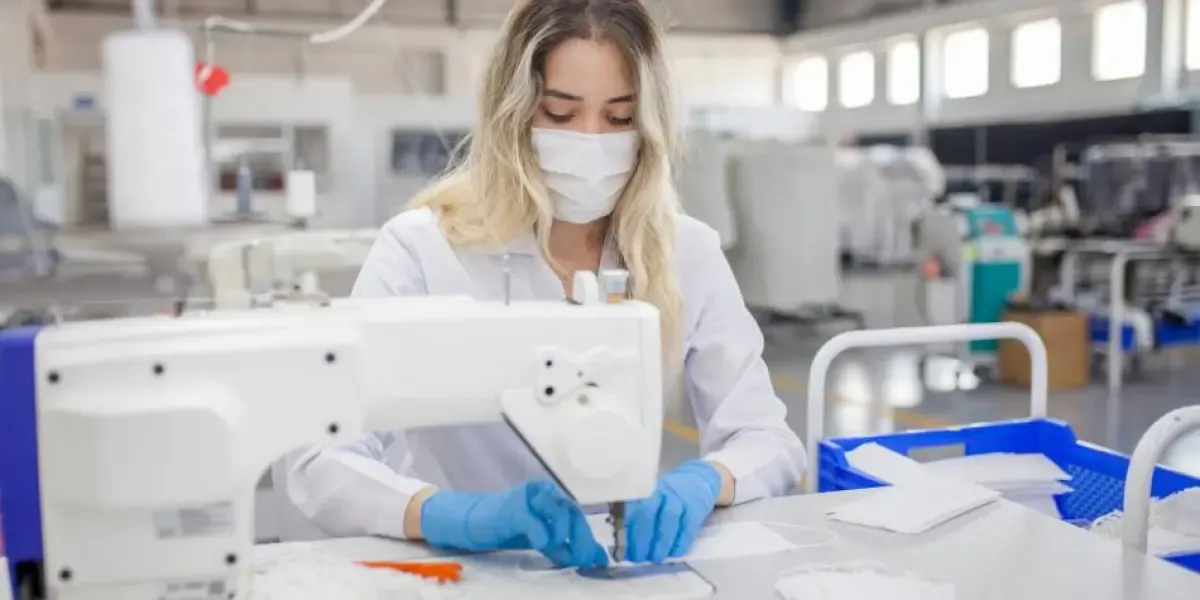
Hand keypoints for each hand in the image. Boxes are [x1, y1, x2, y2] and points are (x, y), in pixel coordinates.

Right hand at [420, 480, 607, 567]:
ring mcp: (527, 498)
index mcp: (551, 497)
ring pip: (558, 512)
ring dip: (565, 536)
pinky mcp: (511, 508)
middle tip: (585, 560)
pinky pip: (532, 519)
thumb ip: (563, 545)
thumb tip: (593, 558)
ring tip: (564, 555)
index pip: (577, 515)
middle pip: (571, 512)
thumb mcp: (540, 539)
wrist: (471, 522)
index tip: (597, 559)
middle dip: (581, 539)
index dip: (588, 537)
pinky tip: (544, 544)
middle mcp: (542, 492)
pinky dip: (542, 533)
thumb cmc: (506, 528)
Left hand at [622, 460, 722, 563]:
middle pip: (647, 511)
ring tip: (655, 557)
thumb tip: (623, 545)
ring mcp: (680, 497)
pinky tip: (674, 553)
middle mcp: (661, 490)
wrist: (698, 481)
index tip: (623, 549)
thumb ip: (637, 517)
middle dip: (641, 538)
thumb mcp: (651, 500)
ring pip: (668, 518)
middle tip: (638, 557)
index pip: (631, 507)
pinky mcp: (697, 506)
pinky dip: (680, 542)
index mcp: (644, 489)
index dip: (626, 529)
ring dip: (660, 542)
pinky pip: (687, 526)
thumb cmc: (667, 497)